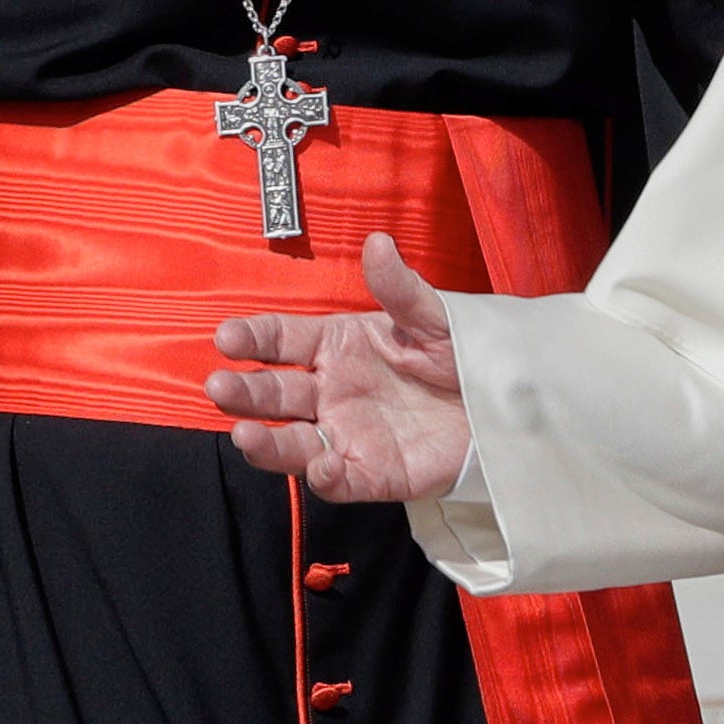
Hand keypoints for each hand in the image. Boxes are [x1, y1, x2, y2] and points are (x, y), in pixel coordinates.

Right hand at [207, 233, 470, 502]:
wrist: (503, 402)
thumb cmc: (461, 354)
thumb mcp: (433, 318)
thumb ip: (401, 289)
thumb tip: (377, 244)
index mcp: (337, 346)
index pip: (282, 339)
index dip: (252, 338)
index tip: (226, 336)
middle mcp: (331, 391)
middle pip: (275, 394)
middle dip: (244, 391)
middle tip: (219, 386)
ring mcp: (347, 434)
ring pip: (293, 443)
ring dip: (266, 443)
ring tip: (243, 434)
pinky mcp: (372, 472)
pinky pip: (339, 480)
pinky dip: (325, 477)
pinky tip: (321, 466)